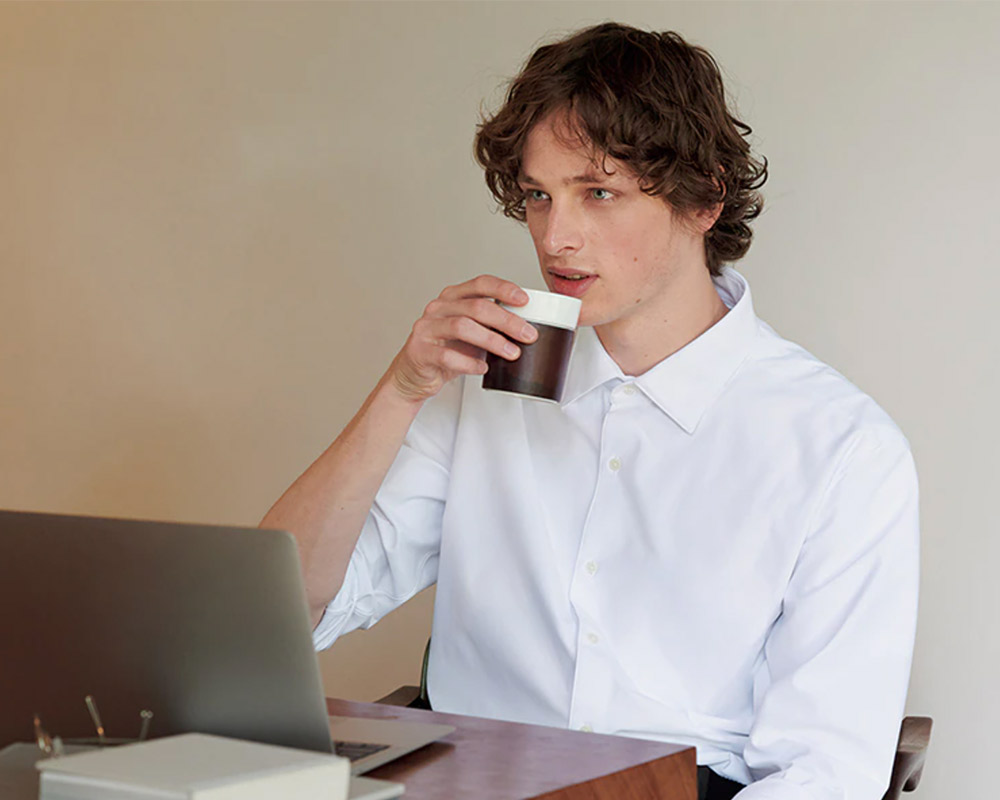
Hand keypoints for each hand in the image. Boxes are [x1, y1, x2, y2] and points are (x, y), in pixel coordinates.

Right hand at [388, 275, 537, 402]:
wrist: (414, 375)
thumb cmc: (445, 351)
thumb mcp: (470, 334)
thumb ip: (490, 326)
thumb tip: (525, 328)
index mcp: (452, 298)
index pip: (480, 284)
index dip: (504, 289)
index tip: (524, 301)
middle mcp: (438, 308)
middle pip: (477, 307)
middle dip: (507, 321)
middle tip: (527, 334)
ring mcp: (426, 328)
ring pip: (463, 327)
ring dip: (492, 340)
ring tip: (512, 353)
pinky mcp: (420, 351)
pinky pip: (447, 356)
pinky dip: (469, 363)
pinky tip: (483, 367)